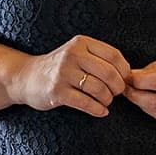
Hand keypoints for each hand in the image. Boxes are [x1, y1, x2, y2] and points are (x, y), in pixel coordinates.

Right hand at [14, 36, 130, 117]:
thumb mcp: (77, 54)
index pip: (114, 55)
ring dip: (107, 99)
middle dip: (118, 87)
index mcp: (81, 43)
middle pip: (109, 73)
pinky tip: (101, 111)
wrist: (27, 77)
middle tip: (116, 93)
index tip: (124, 80)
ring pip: (99, 89)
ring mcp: (63, 73)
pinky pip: (86, 103)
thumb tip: (128, 75)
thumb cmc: (60, 68)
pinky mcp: (57, 92)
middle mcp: (72, 55)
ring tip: (105, 101)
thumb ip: (100, 59)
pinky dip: (98, 110)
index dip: (124, 70)